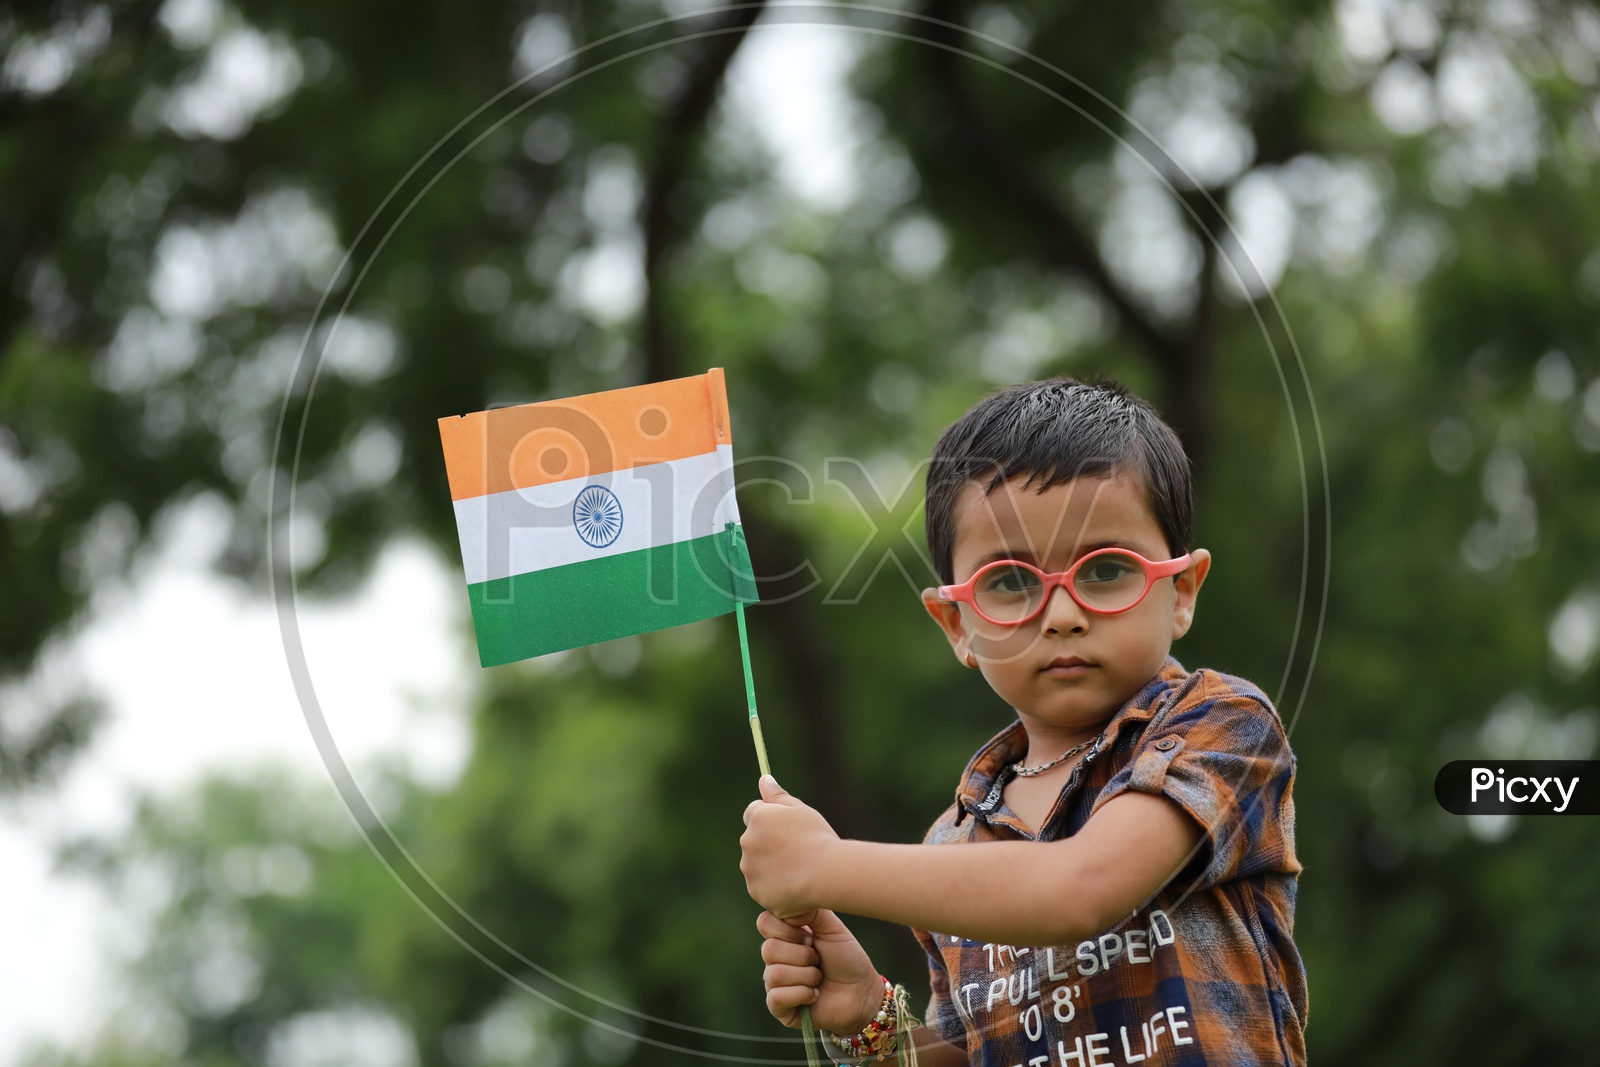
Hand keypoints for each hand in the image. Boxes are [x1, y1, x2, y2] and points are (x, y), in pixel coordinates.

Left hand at [739, 775, 839, 917]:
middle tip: (796, 849)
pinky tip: (794, 884)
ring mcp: (750, 868)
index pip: (753, 813)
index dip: (770, 819)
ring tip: (798, 868)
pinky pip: (762, 886)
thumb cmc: (817, 837)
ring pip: (756, 864)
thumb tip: (764, 780)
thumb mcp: (800, 810)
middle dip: (768, 843)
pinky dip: (773, 885)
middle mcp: (748, 842)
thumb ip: (778, 795)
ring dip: (770, 864)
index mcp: (757, 818)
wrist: (825, 873)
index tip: (785, 828)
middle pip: (753, 839)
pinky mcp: (756, 891)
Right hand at [757, 908, 884, 1034]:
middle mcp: (774, 959)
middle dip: (803, 955)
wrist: (862, 991)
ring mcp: (774, 983)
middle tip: (818, 960)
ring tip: (819, 978)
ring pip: (775, 974)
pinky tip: (814, 994)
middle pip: (768, 949)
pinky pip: (777, 997)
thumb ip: (811, 909)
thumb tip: (787, 904)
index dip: (790, 930)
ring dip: (807, 976)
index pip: (764, 923)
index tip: (811, 937)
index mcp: (783, 936)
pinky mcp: (778, 1008)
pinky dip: (802, 994)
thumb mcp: (831, 927)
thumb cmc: (847, 958)